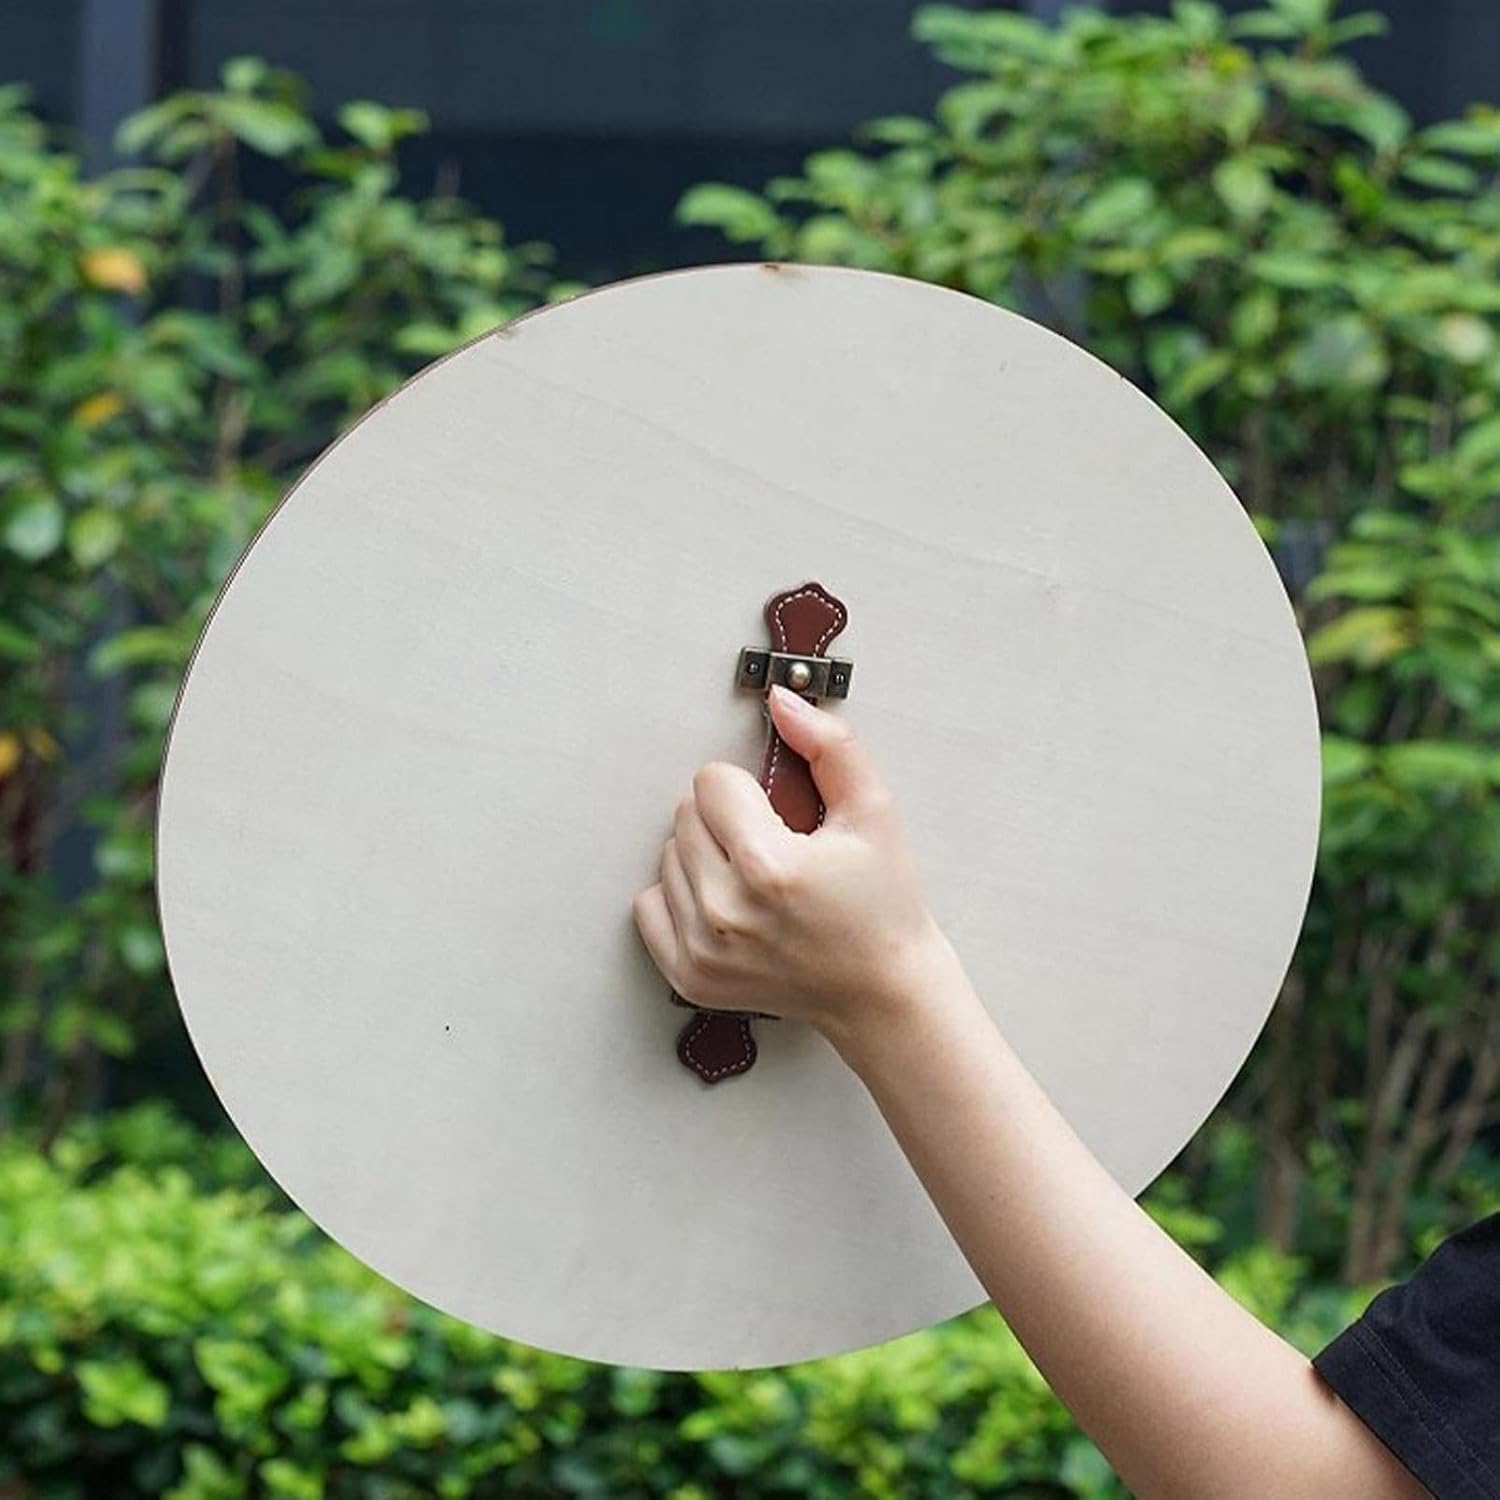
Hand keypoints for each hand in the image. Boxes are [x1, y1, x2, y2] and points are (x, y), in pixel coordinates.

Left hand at [632, 685, 957, 1039]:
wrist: (881, 991)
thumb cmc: (882, 902)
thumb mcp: (872, 812)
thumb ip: (830, 746)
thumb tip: (781, 700)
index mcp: (768, 866)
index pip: (710, 782)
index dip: (748, 790)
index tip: (779, 817)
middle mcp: (726, 911)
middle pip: (684, 816)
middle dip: (725, 820)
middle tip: (771, 848)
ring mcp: (703, 949)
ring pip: (668, 856)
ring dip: (704, 857)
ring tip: (755, 881)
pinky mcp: (689, 975)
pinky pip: (649, 904)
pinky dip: (681, 897)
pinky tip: (728, 906)